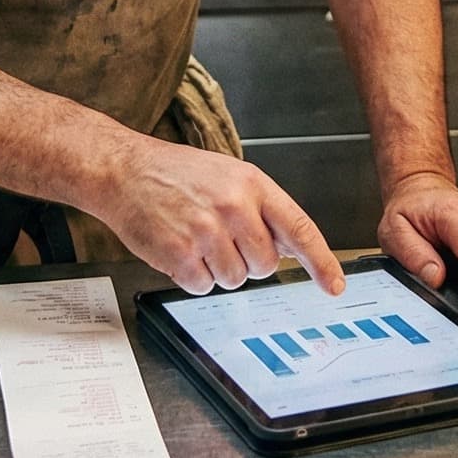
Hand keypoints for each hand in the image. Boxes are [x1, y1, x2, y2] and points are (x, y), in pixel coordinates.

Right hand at [92, 138, 344, 297]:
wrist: (124, 170)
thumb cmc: (176, 173)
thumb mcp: (228, 175)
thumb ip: (261, 207)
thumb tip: (290, 245)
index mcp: (252, 184)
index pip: (299, 228)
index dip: (321, 261)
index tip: (333, 285)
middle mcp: (233, 207)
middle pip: (266, 264)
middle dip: (249, 262)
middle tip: (224, 240)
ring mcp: (206, 231)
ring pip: (235, 279)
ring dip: (218, 270)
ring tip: (197, 239)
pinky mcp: (180, 254)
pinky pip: (203, 287)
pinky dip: (193, 277)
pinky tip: (180, 250)